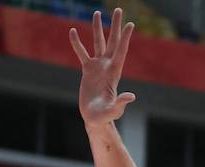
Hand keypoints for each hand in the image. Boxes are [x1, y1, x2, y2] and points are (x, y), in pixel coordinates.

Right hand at [69, 8, 135, 127]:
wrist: (94, 119)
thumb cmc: (105, 116)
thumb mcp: (113, 110)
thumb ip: (121, 102)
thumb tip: (131, 96)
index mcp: (114, 73)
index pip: (121, 51)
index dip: (125, 38)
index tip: (130, 24)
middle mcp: (107, 66)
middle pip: (112, 42)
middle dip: (115, 26)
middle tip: (118, 9)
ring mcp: (97, 67)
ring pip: (97, 43)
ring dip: (97, 28)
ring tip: (96, 13)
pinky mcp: (87, 71)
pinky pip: (82, 53)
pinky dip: (77, 43)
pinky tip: (73, 31)